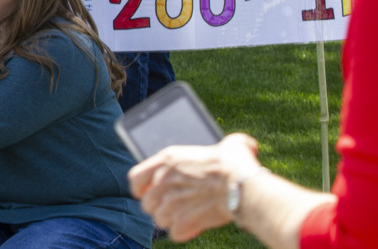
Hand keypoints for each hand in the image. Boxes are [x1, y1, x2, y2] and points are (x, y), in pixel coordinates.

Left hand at [128, 133, 261, 241]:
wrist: (243, 185)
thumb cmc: (236, 163)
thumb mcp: (229, 144)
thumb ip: (226, 144)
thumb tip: (240, 145)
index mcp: (167, 160)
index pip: (135, 177)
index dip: (139, 188)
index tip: (145, 192)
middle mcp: (163, 181)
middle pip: (147, 203)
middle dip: (158, 208)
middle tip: (172, 208)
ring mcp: (171, 203)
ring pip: (160, 220)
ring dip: (171, 221)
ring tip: (185, 217)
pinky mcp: (183, 221)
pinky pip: (175, 233)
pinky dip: (183, 233)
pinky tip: (194, 228)